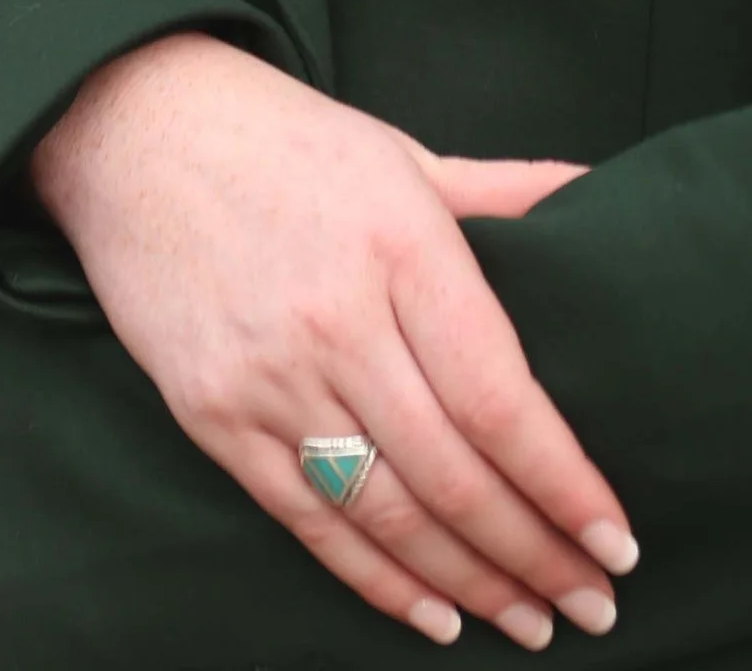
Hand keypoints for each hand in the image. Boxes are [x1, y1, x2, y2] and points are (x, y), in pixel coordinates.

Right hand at [31, 35, 636, 647]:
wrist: (134, 129)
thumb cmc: (287, 140)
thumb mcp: (404, 151)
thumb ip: (505, 191)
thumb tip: (597, 194)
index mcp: (401, 246)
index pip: (499, 395)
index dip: (563, 481)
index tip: (617, 539)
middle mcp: (339, 320)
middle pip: (452, 472)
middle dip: (534, 553)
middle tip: (595, 606)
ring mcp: (270, 377)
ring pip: (387, 512)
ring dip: (469, 581)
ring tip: (531, 622)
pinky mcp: (214, 417)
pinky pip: (308, 521)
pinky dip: (377, 581)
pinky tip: (434, 616)